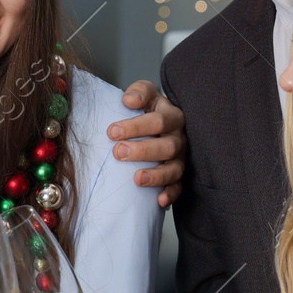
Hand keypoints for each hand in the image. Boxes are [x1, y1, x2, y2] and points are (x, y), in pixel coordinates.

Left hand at [112, 80, 187, 206]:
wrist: (162, 122)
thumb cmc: (149, 109)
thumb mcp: (145, 93)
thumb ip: (138, 91)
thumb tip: (128, 100)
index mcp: (172, 116)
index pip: (158, 121)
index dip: (136, 127)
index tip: (111, 131)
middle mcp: (179, 138)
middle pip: (167, 147)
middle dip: (143, 151)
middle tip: (118, 152)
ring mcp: (180, 158)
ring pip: (174, 169)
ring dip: (157, 176)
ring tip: (137, 179)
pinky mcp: (179, 176)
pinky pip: (179, 187)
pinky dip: (170, 194)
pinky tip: (159, 201)